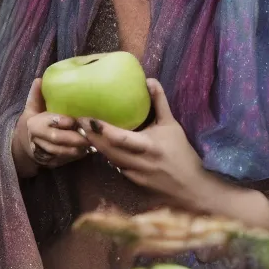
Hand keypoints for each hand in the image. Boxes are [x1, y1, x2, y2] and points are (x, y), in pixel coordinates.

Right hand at [11, 78, 91, 177]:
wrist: (23, 145)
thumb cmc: (33, 121)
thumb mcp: (32, 107)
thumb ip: (37, 95)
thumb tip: (40, 79)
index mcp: (34, 124)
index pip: (48, 122)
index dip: (61, 121)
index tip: (74, 120)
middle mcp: (38, 140)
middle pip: (56, 139)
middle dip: (73, 138)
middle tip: (89, 134)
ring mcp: (45, 153)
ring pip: (61, 153)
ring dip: (77, 149)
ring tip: (92, 143)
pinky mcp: (51, 163)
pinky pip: (65, 160)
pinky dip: (76, 157)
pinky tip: (88, 151)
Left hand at [77, 78, 208, 208]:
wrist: (191, 188)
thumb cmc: (182, 153)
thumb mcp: (172, 125)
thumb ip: (160, 102)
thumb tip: (149, 80)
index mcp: (148, 146)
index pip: (119, 137)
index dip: (100, 128)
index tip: (87, 117)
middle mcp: (138, 161)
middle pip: (106, 149)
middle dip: (90, 135)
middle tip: (77, 120)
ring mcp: (133, 174)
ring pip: (107, 158)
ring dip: (94, 145)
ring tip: (82, 130)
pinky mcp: (131, 182)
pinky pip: (114, 165)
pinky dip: (105, 154)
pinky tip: (97, 144)